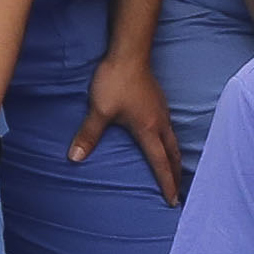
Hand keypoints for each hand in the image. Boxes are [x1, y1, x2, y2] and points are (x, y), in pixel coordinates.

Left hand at [72, 46, 185, 202]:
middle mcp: (160, 122)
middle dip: (177, 174)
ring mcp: (162, 111)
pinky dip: (171, 143)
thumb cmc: (115, 81)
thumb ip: (88, 134)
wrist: (129, 52)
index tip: (172, 200)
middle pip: (174, 154)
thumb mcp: (99, 110)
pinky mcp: (159, 102)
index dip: (167, 183)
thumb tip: (75, 157)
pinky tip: (164, 142)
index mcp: (149, 129)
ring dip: (176, 158)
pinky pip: (170, 129)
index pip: (161, 162)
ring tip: (175, 171)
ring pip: (174, 141)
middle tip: (179, 192)